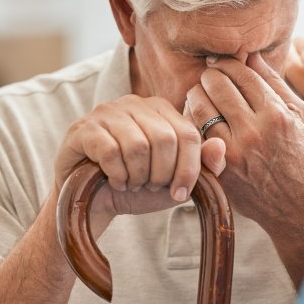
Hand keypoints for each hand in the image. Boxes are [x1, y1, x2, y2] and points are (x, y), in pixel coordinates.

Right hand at [54, 94, 225, 224]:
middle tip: (149, 186)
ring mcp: (107, 112)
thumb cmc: (137, 186)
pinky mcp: (83, 128)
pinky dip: (117, 175)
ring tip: (132, 183)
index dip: (188, 169)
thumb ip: (201, 165)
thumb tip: (220, 146)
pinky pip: (110, 151)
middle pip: (165, 139)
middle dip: (161, 174)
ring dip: (137, 176)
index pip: (188, 134)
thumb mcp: (174, 181)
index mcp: (162, 109)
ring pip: (138, 145)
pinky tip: (114, 180)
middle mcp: (136, 103)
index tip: (179, 194)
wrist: (93, 201)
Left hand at [185, 54, 303, 286]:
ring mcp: (233, 151)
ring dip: (197, 94)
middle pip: (217, 86)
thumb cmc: (301, 155)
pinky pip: (194, 133)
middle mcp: (253, 131)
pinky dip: (192, 119)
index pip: (242, 74)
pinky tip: (197, 116)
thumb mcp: (300, 114)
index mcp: (276, 114)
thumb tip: (252, 55)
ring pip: (200, 107)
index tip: (222, 62)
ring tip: (201, 93)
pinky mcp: (219, 168)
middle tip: (210, 76)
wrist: (296, 204)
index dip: (228, 63)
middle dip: (210, 75)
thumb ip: (275, 83)